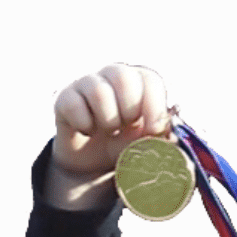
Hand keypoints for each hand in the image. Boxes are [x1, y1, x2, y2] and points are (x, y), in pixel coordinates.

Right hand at [48, 64, 168, 209]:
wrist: (97, 161)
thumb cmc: (131, 144)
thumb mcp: (152, 142)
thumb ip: (165, 135)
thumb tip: (171, 132)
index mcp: (142, 82)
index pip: (150, 79)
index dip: (153, 106)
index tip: (153, 130)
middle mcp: (114, 75)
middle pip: (122, 76)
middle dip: (128, 109)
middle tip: (128, 126)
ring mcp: (88, 83)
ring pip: (98, 90)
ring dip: (108, 120)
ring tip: (110, 130)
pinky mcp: (65, 98)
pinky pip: (73, 105)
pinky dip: (84, 125)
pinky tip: (89, 131)